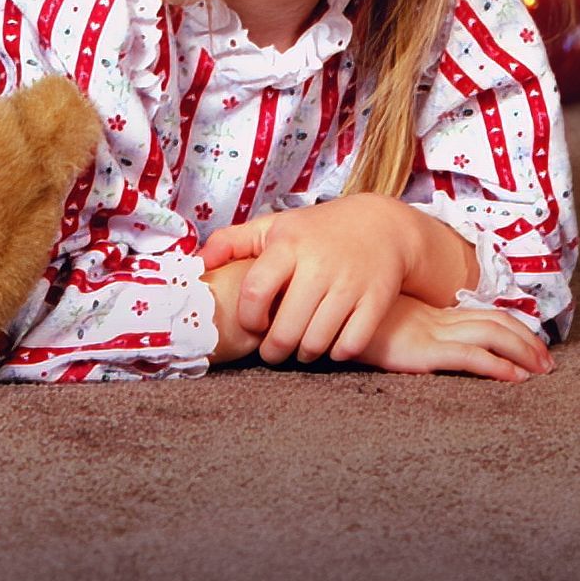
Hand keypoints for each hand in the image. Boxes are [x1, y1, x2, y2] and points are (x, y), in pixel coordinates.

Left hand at [198, 195, 412, 363]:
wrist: (382, 226)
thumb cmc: (318, 231)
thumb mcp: (275, 227)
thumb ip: (232, 242)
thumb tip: (196, 263)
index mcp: (289, 244)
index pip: (255, 291)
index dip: (248, 318)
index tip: (253, 324)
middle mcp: (319, 263)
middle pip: (285, 329)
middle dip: (274, 349)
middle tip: (273, 349)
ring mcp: (350, 283)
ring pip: (316, 342)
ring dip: (304, 354)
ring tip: (300, 346)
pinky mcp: (376, 300)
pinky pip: (349, 345)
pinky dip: (336, 353)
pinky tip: (330, 342)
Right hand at [356, 294, 554, 381]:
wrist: (319, 313)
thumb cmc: (342, 320)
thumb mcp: (375, 323)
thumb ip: (394, 327)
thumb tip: (414, 337)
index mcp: (428, 314)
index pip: (481, 314)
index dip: (511, 326)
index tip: (532, 343)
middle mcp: (434, 320)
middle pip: (493, 322)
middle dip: (526, 340)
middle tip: (548, 361)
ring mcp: (429, 333)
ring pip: (489, 335)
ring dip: (521, 351)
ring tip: (541, 370)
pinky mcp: (420, 351)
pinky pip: (467, 357)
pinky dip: (495, 366)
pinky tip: (514, 377)